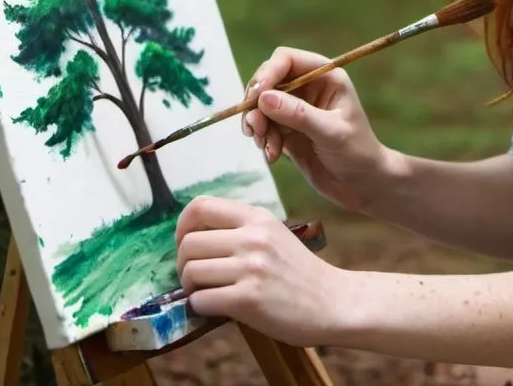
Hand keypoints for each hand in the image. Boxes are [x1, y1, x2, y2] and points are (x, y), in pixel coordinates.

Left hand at [175, 196, 347, 345]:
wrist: (330, 301)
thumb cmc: (298, 270)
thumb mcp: (273, 234)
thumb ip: (240, 229)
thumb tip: (193, 235)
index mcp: (257, 217)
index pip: (201, 206)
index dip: (182, 225)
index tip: (184, 243)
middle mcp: (252, 237)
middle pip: (189, 243)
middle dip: (182, 263)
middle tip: (195, 276)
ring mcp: (250, 268)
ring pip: (191, 271)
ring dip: (190, 287)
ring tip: (206, 292)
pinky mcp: (248, 299)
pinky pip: (201, 300)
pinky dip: (200, 307)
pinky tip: (215, 307)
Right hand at [242, 46, 397, 213]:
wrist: (363, 185)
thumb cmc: (357, 153)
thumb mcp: (331, 132)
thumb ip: (298, 114)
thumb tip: (263, 97)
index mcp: (325, 76)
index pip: (287, 59)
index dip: (268, 73)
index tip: (256, 96)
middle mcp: (308, 87)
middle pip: (268, 80)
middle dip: (256, 103)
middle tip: (255, 128)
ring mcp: (296, 109)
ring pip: (261, 105)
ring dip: (257, 124)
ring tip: (266, 146)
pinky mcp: (287, 130)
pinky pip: (264, 127)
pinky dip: (263, 140)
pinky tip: (273, 156)